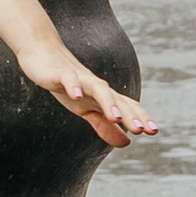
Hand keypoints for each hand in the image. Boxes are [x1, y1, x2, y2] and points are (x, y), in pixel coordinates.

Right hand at [17, 40, 155, 147]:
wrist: (42, 53)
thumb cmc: (67, 84)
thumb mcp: (85, 109)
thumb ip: (104, 125)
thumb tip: (127, 142)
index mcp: (102, 96)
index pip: (126, 106)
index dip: (140, 117)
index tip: (154, 131)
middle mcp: (95, 86)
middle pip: (116, 99)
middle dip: (129, 114)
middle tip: (141, 130)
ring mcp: (79, 78)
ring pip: (98, 88)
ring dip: (108, 103)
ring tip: (116, 118)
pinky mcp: (60, 73)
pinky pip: (69, 79)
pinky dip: (73, 87)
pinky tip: (76, 97)